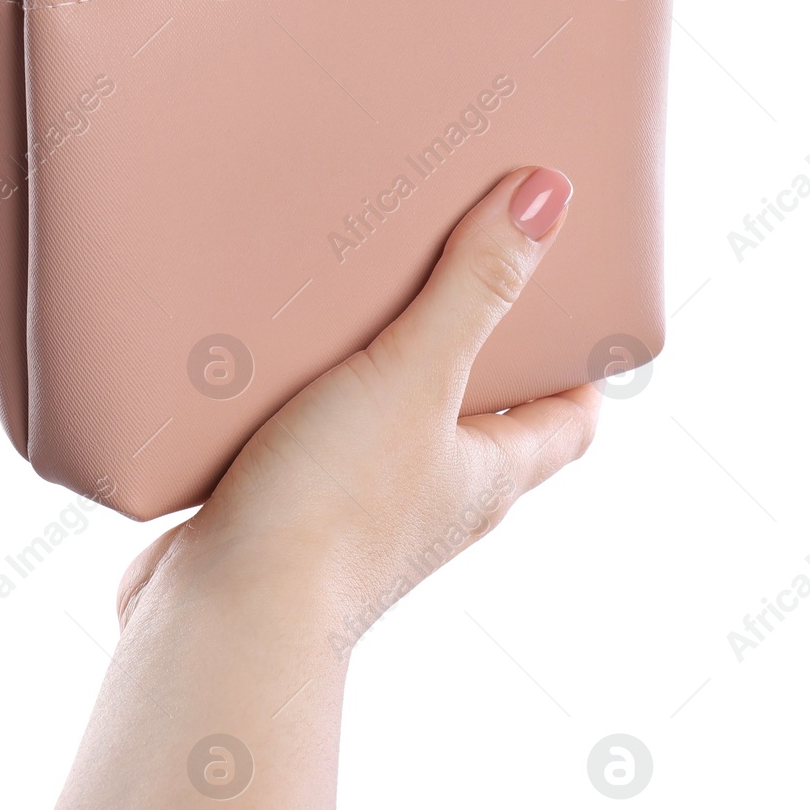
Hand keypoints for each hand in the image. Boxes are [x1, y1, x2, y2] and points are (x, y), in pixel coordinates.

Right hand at [48, 166, 600, 809]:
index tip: (572, 306)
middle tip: (448, 277)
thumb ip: (473, 289)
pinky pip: (307, 446)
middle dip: (469, 355)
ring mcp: (358, 515)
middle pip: (478, 422)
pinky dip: (298, 404)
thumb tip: (548, 198)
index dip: (580, 368)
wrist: (229, 610)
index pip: (566, 421)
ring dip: (375, 376)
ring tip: (345, 301)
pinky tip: (257, 366)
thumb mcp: (414, 378)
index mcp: (486, 475)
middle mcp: (432, 501)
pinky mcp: (285, 515)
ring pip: (386, 431)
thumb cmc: (333, 509)